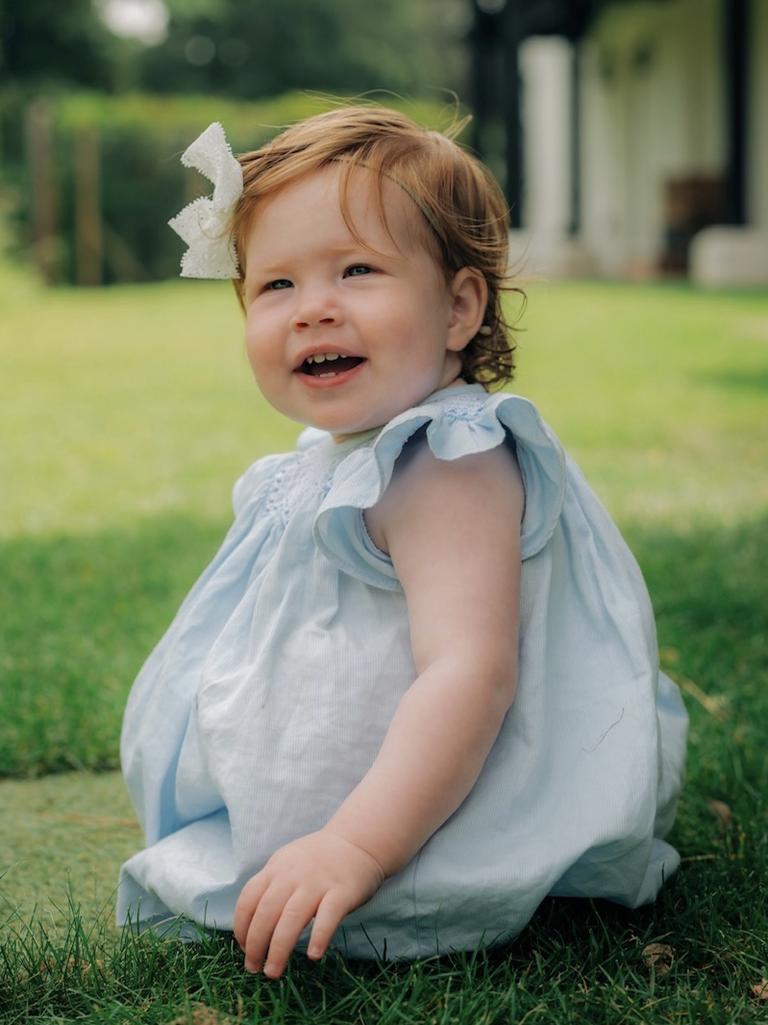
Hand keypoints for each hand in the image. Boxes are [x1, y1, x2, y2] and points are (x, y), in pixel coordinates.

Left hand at [233, 828, 385, 978]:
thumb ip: (270, 886)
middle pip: (266, 913)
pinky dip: (319, 937)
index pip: (249, 899)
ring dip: (279, 949)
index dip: (242, 927)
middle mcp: (293, 876)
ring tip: (273, 972)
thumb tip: (251, 925)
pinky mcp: (342, 893)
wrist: (357, 841)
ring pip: (292, 918)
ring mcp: (317, 883)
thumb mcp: (287, 863)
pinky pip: (328, 917)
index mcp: (276, 869)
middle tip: (253, 968)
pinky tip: (313, 955)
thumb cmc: (318, 859)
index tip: (243, 949)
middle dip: (256, 944)